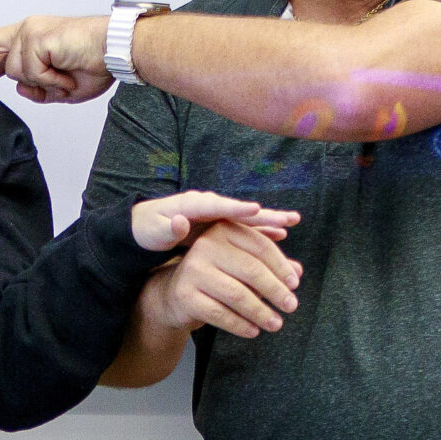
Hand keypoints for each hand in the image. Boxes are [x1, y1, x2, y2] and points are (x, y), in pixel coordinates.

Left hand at [0, 15, 113, 103]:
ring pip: (15, 71)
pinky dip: (49, 80)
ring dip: (42, 82)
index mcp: (34, 38)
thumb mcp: (62, 89)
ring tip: (65, 77)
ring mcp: (30, 32)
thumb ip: (39, 92)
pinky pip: (31, 72)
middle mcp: (28, 30)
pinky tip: (65, 73)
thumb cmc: (96, 63)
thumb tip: (19, 90)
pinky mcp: (35, 37)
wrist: (115, 50)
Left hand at [127, 191, 299, 254]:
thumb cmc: (149, 231)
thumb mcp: (154, 232)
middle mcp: (210, 205)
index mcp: (193, 205)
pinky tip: (282, 234)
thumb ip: (168, 228)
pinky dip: (262, 229)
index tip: (255, 209)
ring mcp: (217, 213)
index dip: (237, 208)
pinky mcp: (221, 223)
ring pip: (247, 217)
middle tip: (288, 218)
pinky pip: (245, 227)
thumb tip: (180, 221)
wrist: (147, 226)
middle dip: (264, 214)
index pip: (218, 206)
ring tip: (293, 221)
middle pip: (240, 210)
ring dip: (270, 219)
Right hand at [143, 218, 302, 339]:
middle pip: (251, 269)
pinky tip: (254, 331)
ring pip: (237, 294)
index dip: (281, 266)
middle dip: (276, 290)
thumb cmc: (216, 276)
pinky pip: (220, 314)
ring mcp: (193, 270)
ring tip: (276, 324)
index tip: (295, 285)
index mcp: (223, 231)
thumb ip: (269, 266)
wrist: (174, 295)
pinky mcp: (185, 295)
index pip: (260, 246)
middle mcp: (206, 245)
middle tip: (291, 306)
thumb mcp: (242, 266)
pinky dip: (241, 325)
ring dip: (261, 312)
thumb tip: (298, 272)